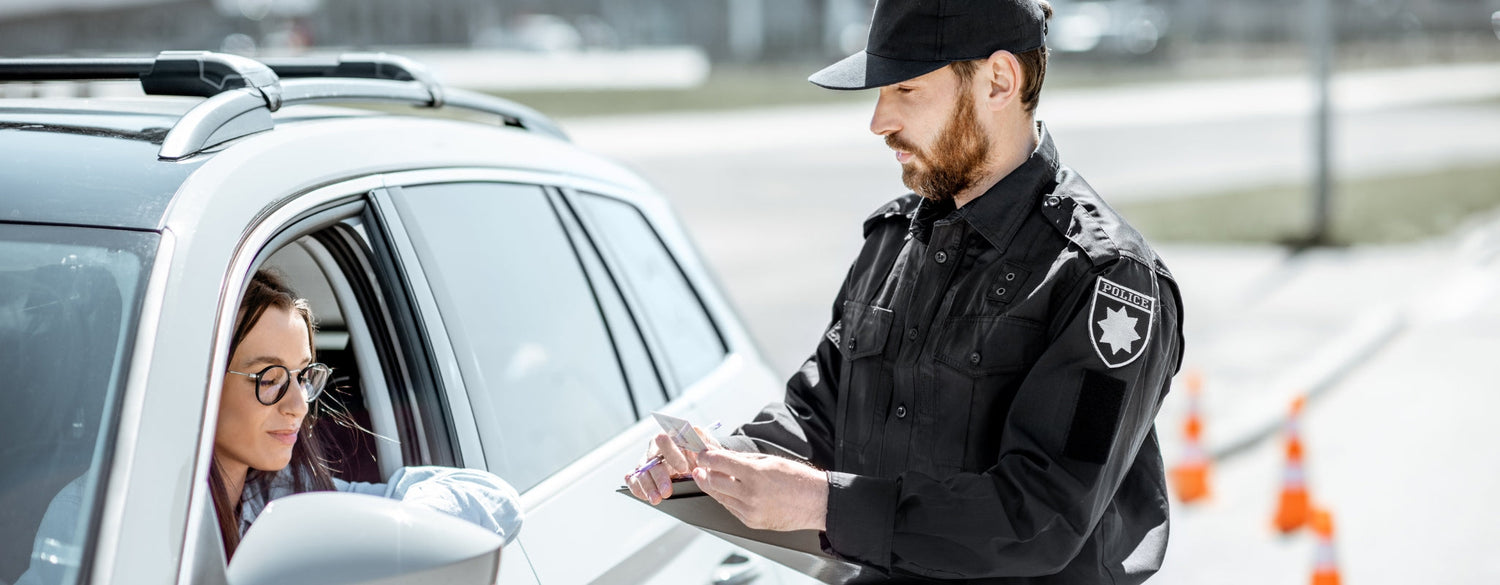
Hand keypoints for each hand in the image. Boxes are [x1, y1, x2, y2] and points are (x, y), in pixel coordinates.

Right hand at [625, 426, 721, 504]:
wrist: (703, 469)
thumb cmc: (705, 458)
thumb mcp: (710, 448)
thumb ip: (704, 439)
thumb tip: (695, 430)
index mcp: (673, 437)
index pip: (666, 439)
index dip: (673, 454)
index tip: (683, 469)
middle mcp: (658, 447)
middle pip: (652, 458)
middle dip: (659, 476)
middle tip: (667, 491)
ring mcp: (649, 460)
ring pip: (642, 470)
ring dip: (647, 485)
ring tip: (656, 499)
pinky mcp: (642, 474)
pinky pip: (633, 479)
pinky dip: (637, 488)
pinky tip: (645, 496)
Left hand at [692, 448, 827, 531]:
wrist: (816, 503)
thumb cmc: (797, 479)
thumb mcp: (769, 460)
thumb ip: (741, 459)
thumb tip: (720, 454)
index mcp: (755, 474)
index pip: (719, 462)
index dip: (705, 457)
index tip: (701, 454)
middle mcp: (750, 495)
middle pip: (713, 481)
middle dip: (704, 472)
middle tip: (701, 465)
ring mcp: (750, 511)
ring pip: (719, 496)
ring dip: (712, 485)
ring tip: (709, 476)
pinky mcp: (751, 522)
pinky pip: (730, 508)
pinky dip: (726, 498)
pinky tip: (727, 490)